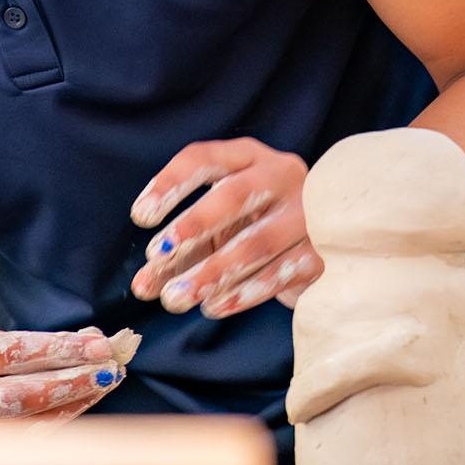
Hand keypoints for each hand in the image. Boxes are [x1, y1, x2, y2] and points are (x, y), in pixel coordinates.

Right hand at [0, 322, 127, 425]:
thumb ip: (13, 342)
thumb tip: (85, 341)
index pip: (5, 353)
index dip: (56, 349)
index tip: (99, 342)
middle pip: (16, 396)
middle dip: (70, 380)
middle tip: (112, 367)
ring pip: (22, 425)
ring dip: (71, 403)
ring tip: (105, 382)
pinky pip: (18, 443)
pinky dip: (54, 422)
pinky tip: (80, 404)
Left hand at [129, 139, 321, 316]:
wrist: (324, 245)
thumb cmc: (253, 228)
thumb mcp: (215, 231)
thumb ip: (179, 252)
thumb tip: (143, 284)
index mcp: (247, 157)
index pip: (203, 158)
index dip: (169, 184)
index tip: (140, 216)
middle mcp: (280, 174)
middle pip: (233, 195)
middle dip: (192, 226)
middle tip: (157, 255)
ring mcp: (306, 212)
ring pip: (257, 241)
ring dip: (212, 272)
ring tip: (175, 297)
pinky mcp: (322, 251)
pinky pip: (280, 273)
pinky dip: (243, 293)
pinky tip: (213, 306)